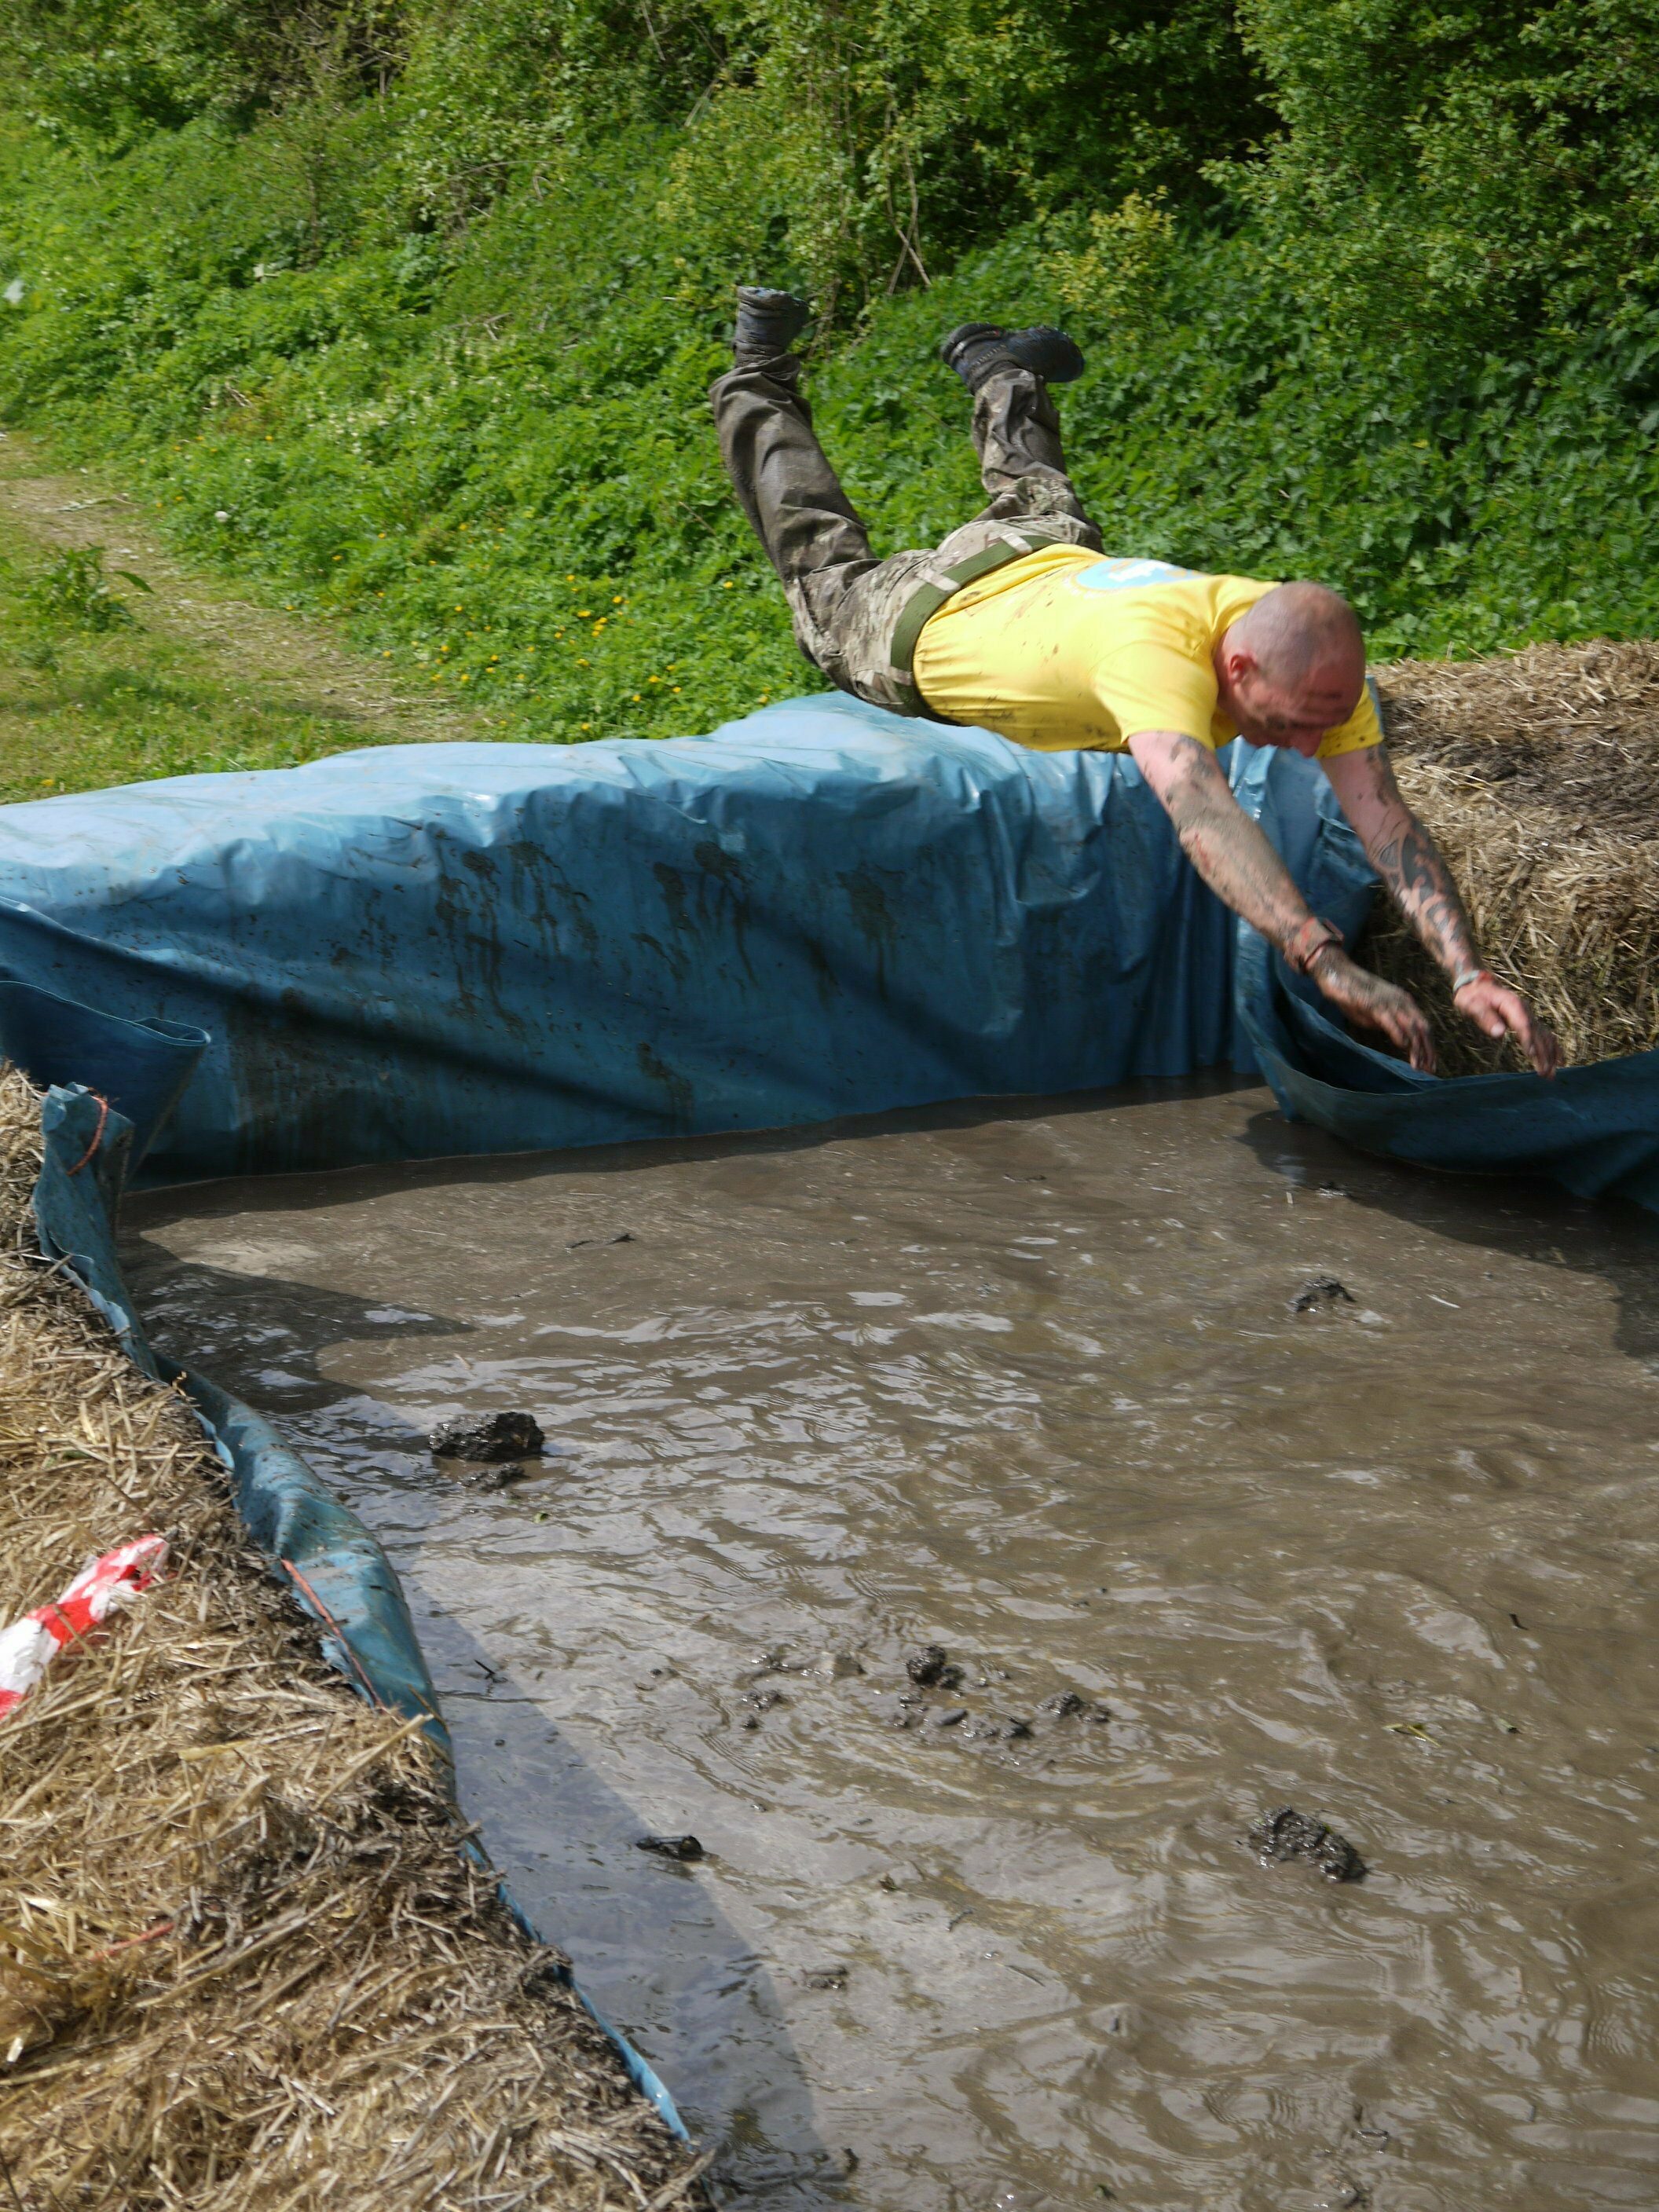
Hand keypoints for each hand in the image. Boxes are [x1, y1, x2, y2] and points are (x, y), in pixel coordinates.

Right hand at [1307, 946, 1436, 1071]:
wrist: (1337, 974)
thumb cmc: (1353, 993)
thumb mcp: (1374, 1013)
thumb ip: (1386, 1024)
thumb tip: (1396, 1036)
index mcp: (1404, 1002)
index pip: (1423, 1026)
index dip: (1429, 1046)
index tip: (1429, 1063)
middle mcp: (1402, 1001)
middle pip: (1423, 1028)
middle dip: (1428, 1051)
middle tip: (1430, 1071)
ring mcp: (1389, 1002)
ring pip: (1411, 1027)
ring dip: (1417, 1048)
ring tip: (1419, 1066)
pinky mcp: (1375, 1005)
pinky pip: (1392, 1022)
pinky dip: (1400, 1035)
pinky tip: (1404, 1048)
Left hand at [1453, 973, 1561, 1077]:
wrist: (1478, 987)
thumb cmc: (1473, 997)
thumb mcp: (1472, 1004)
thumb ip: (1484, 1017)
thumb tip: (1499, 1033)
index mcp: (1512, 1005)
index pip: (1523, 1024)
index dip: (1528, 1040)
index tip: (1532, 1056)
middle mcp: (1524, 1010)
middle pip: (1537, 1033)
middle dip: (1542, 1054)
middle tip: (1545, 1073)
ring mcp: (1528, 1016)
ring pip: (1544, 1036)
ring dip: (1549, 1055)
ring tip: (1551, 1075)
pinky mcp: (1528, 1022)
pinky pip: (1544, 1036)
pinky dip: (1552, 1049)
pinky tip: (1559, 1062)